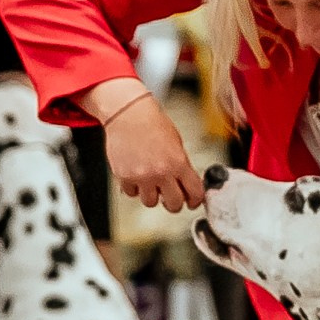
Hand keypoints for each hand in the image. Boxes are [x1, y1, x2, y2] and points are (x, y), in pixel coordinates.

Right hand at [104, 87, 201, 211]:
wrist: (129, 114)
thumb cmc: (153, 125)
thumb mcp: (177, 144)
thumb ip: (182, 167)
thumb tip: (186, 186)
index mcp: (179, 163)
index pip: (194, 193)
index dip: (195, 200)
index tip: (192, 202)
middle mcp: (161, 172)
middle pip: (174, 205)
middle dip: (173, 202)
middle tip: (170, 196)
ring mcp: (142, 176)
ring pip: (151, 202)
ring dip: (152, 195)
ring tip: (150, 181)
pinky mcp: (124, 176)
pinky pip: (132, 193)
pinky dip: (134, 188)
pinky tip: (136, 175)